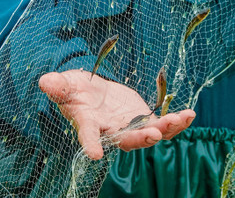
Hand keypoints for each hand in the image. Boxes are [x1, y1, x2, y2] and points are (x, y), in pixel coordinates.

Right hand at [38, 69, 195, 159]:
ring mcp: (129, 126)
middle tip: (154, 134)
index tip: (95, 154)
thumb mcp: (64, 84)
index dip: (90, 143)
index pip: (88, 135)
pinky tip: (189, 114)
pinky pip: (162, 125)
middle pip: (127, 140)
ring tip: (184, 118)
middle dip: (141, 138)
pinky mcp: (143, 119)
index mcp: (88, 123)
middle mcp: (111, 130)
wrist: (89, 92)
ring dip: (167, 129)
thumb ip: (57, 85)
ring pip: (150, 134)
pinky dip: (176, 122)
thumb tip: (45, 81)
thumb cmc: (73, 90)